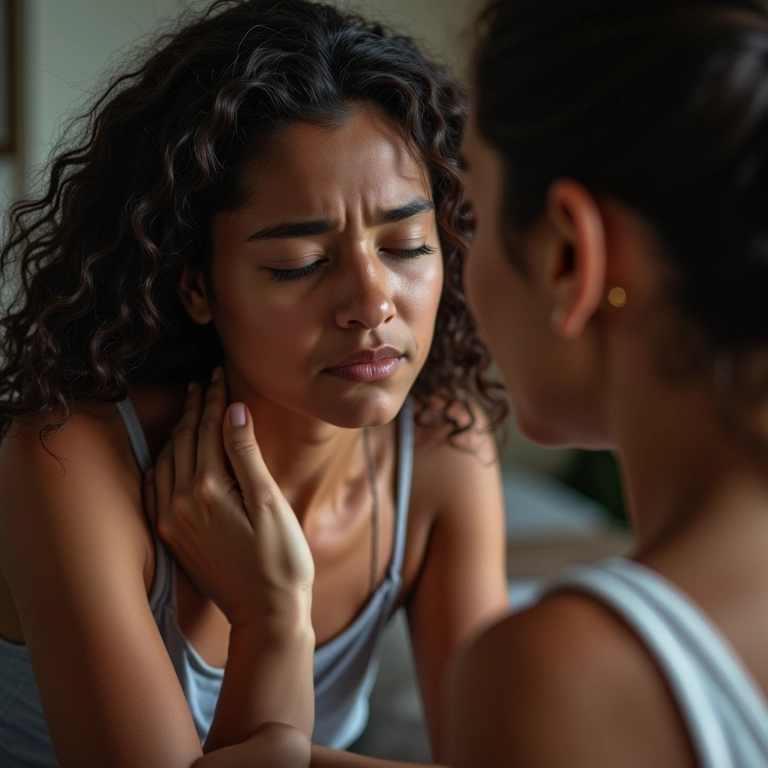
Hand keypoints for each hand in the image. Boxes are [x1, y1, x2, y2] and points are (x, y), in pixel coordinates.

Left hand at [144, 369, 314, 627]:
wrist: (266, 613)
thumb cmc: (280, 559)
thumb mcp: (270, 502)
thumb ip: (246, 455)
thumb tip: (233, 412)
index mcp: (208, 490)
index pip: (208, 430)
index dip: (215, 400)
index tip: (219, 375)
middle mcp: (180, 502)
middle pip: (185, 441)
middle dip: (195, 408)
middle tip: (204, 381)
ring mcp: (171, 521)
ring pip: (168, 460)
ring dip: (179, 431)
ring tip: (191, 408)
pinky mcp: (172, 536)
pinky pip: (157, 488)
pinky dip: (164, 462)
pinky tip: (171, 454)